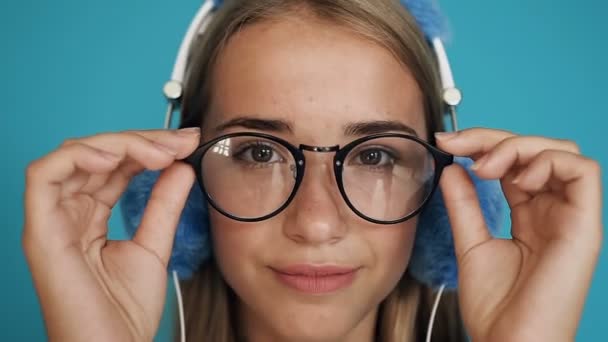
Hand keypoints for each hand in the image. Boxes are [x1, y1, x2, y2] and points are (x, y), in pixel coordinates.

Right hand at [22, 128, 200, 341]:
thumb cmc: (125, 311)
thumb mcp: (154, 246)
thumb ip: (164, 205)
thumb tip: (181, 166)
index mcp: (90, 217)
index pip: (115, 167)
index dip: (149, 148)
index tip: (186, 144)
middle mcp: (68, 214)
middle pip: (97, 155)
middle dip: (142, 142)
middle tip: (180, 143)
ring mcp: (52, 221)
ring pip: (73, 156)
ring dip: (117, 144)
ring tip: (156, 151)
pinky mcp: (40, 231)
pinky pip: (43, 176)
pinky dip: (78, 157)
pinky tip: (115, 156)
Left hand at [436, 128, 602, 341]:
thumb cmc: (496, 308)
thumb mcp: (470, 243)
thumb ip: (464, 204)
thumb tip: (452, 168)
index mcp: (531, 215)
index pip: (514, 163)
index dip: (483, 144)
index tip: (447, 143)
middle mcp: (553, 211)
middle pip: (536, 149)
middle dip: (494, 138)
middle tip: (459, 146)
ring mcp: (570, 217)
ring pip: (561, 152)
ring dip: (520, 146)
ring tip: (487, 167)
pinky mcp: (584, 226)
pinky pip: (583, 171)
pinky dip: (547, 161)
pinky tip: (516, 179)